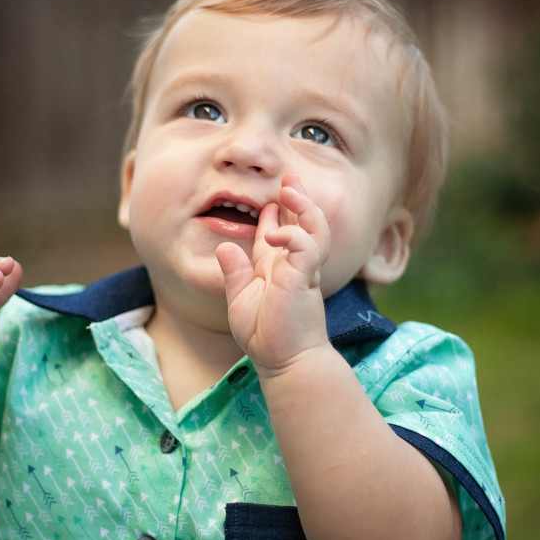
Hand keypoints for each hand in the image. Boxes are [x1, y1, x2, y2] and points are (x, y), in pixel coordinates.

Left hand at [216, 175, 330, 373]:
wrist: (285, 362)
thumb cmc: (266, 337)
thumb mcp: (240, 300)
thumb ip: (234, 273)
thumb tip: (225, 247)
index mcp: (277, 269)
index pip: (279, 233)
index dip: (277, 214)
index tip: (273, 198)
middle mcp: (293, 265)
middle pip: (302, 222)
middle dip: (298, 198)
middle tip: (291, 177)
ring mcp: (303, 270)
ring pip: (314, 228)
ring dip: (304, 206)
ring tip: (291, 188)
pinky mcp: (306, 277)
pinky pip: (306, 245)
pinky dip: (293, 234)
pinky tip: (275, 232)